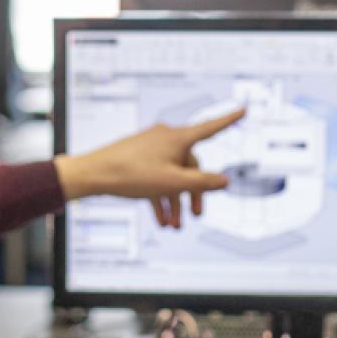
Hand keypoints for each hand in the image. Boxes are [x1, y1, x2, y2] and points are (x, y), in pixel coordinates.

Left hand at [54, 108, 244, 228]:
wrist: (93, 175)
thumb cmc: (131, 174)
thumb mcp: (173, 183)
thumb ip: (203, 182)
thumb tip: (226, 180)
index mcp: (177, 138)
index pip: (210, 128)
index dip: (229, 121)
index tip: (243, 111)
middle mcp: (165, 138)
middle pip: (190, 166)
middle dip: (193, 193)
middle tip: (196, 216)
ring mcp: (151, 148)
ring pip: (171, 175)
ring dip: (175, 201)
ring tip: (174, 225)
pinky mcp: (138, 158)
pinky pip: (156, 177)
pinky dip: (160, 197)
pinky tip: (160, 219)